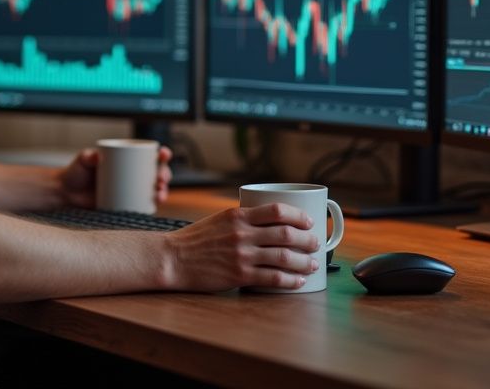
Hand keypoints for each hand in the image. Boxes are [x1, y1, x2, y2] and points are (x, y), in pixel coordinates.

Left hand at [59, 145, 172, 208]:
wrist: (66, 194)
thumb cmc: (75, 174)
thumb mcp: (82, 161)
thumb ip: (88, 157)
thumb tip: (96, 156)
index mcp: (126, 161)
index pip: (149, 155)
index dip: (161, 154)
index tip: (164, 154)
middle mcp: (132, 175)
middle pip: (156, 172)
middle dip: (165, 174)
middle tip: (160, 178)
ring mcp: (130, 191)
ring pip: (154, 189)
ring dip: (163, 191)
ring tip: (160, 193)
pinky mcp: (126, 206)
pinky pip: (144, 206)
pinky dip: (154, 206)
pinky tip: (156, 205)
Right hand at [161, 202, 320, 291]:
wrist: (173, 258)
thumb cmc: (195, 240)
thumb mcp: (220, 219)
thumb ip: (242, 220)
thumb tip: (268, 223)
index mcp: (238, 214)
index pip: (277, 210)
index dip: (298, 216)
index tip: (309, 221)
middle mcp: (242, 233)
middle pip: (285, 234)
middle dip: (307, 239)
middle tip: (316, 243)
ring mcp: (242, 255)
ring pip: (283, 257)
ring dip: (303, 261)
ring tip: (312, 263)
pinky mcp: (239, 275)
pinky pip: (272, 278)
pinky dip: (290, 279)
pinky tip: (298, 280)